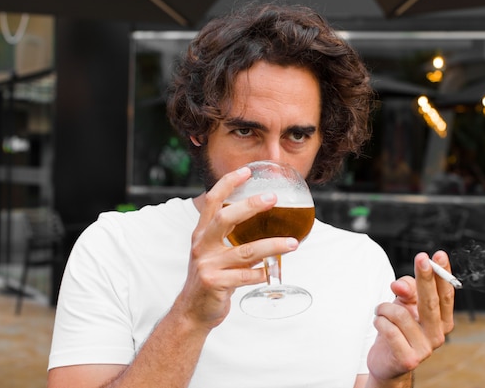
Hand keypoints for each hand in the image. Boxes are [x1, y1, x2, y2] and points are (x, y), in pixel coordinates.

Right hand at [174, 166, 298, 328]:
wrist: (192, 312)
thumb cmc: (210, 277)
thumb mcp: (213, 252)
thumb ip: (230, 236)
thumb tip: (260, 218)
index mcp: (202, 234)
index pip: (211, 201)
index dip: (228, 183)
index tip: (247, 171)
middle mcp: (202, 246)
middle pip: (225, 218)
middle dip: (250, 205)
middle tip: (273, 198)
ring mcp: (207, 265)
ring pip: (244, 252)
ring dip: (272, 246)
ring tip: (292, 244)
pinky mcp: (214, 284)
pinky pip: (244, 277)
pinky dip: (261, 273)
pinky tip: (271, 272)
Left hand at [367, 251, 454, 385]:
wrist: (387, 362)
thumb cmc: (398, 329)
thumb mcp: (404, 304)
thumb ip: (406, 290)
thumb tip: (399, 285)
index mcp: (442, 320)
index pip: (446, 293)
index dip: (442, 273)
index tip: (438, 255)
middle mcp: (438, 335)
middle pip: (431, 301)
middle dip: (426, 277)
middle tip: (422, 258)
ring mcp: (424, 349)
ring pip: (401, 314)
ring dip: (384, 308)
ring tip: (381, 312)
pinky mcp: (408, 359)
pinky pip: (389, 329)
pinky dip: (379, 321)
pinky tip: (378, 323)